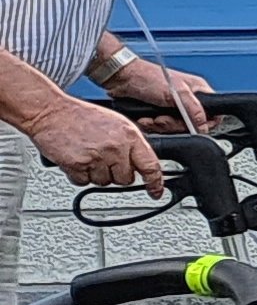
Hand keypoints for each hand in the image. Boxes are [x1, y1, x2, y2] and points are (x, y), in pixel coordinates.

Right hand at [24, 97, 164, 193]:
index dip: (155, 182)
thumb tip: (140, 164)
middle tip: (104, 160)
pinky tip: (77, 160)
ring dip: (96, 174)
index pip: (150, 165)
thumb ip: (130, 144)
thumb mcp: (116, 123)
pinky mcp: (78, 165)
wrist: (51, 112)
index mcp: (129, 136)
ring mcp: (97, 157)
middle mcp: (115, 148)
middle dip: (116, 174)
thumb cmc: (81, 116)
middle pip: (126, 179)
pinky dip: (79, 175)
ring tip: (89, 156)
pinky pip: (84, 182)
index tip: (156, 191)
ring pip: (104, 182)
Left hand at [102, 57, 209, 123]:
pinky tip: (145, 118)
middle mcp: (187, 101)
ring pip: (174, 129)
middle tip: (163, 118)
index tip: (191, 126)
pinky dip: (151, 125)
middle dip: (173, 125)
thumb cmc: (146, 77)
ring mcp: (172, 108)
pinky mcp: (159, 114)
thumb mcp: (175, 93)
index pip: (213, 114)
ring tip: (151, 117)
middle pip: (191, 126)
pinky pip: (160, 128)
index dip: (204, 123)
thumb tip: (204, 125)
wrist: (121, 78)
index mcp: (197, 91)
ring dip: (160, 125)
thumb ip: (194, 109)